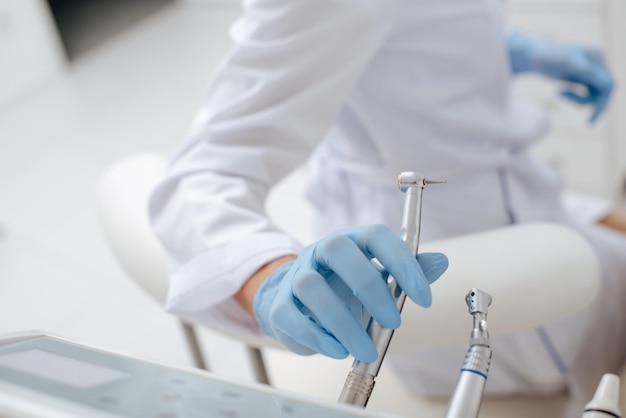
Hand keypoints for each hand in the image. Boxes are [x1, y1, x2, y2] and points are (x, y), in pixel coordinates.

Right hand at [253, 224, 447, 362]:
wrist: (296, 301)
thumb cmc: (342, 288)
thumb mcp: (378, 277)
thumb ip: (408, 271)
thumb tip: (441, 261)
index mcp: (352, 240)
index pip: (376, 236)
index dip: (402, 262)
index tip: (424, 297)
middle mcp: (321, 251)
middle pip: (338, 250)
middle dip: (369, 288)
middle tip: (393, 322)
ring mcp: (297, 275)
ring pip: (311, 287)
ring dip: (342, 322)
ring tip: (366, 349)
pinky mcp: (280, 304)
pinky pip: (290, 315)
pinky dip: (317, 336)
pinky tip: (338, 350)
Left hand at [507, 30, 613, 122]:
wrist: (531, 55)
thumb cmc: (547, 57)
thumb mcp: (568, 63)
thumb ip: (587, 71)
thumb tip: (608, 82)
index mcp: (596, 58)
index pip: (608, 84)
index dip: (603, 103)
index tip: (591, 119)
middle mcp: (597, 63)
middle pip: (605, 91)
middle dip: (593, 104)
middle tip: (589, 122)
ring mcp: (590, 71)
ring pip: (595, 94)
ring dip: (580, 100)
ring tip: (558, 93)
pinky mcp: (581, 78)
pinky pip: (587, 94)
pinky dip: (576, 98)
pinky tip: (559, 91)